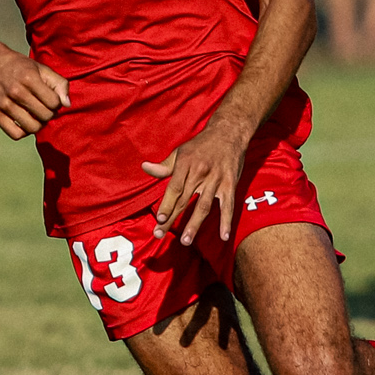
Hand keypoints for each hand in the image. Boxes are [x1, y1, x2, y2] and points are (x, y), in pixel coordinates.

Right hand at [0, 44, 68, 139]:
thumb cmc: (20, 68)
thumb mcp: (41, 69)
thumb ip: (59, 84)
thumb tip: (67, 104)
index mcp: (29, 78)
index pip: (54, 103)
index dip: (57, 102)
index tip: (50, 97)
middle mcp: (15, 91)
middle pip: (45, 116)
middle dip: (49, 113)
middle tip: (44, 107)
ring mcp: (3, 104)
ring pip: (32, 128)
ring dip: (38, 124)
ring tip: (36, 115)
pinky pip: (15, 134)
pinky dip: (24, 131)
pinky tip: (24, 121)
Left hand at [143, 115, 250, 245]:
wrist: (228, 133)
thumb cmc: (201, 145)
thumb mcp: (180, 152)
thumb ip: (164, 166)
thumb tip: (145, 167)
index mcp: (185, 164)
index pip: (174, 188)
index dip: (167, 204)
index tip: (159, 218)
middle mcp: (200, 173)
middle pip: (184, 200)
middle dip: (172, 218)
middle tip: (160, 234)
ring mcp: (216, 180)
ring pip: (204, 206)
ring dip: (194, 224)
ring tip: (186, 241)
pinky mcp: (230, 184)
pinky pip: (228, 205)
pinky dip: (226, 221)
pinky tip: (224, 236)